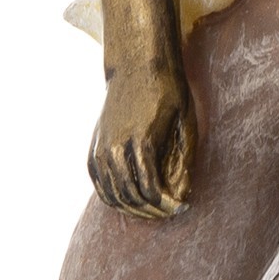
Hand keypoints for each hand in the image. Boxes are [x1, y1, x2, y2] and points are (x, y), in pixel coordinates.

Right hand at [88, 59, 195, 218]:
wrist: (136, 66)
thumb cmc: (168, 91)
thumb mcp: (185, 121)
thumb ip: (183, 159)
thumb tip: (183, 192)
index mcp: (140, 142)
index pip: (151, 190)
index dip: (167, 205)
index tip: (183, 208)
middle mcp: (115, 149)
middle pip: (131, 197)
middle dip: (153, 211)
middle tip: (170, 212)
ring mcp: (100, 151)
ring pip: (113, 196)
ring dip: (134, 208)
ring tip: (155, 209)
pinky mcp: (93, 151)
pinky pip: (101, 186)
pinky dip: (115, 199)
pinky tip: (134, 201)